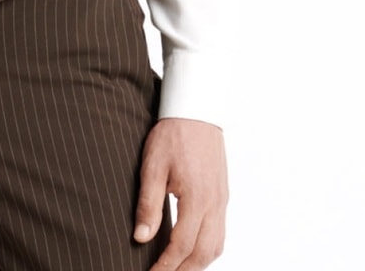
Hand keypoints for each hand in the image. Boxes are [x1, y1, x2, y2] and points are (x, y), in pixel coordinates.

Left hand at [134, 118, 227, 269]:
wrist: (196, 110)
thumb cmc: (173, 134)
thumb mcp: (153, 167)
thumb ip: (148, 204)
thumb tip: (141, 238)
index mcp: (197, 199)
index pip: (182, 246)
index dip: (166, 265)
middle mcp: (214, 204)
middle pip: (204, 253)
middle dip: (184, 270)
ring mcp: (222, 200)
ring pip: (216, 246)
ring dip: (198, 263)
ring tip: (177, 268)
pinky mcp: (223, 194)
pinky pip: (221, 232)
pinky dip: (208, 248)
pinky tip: (194, 249)